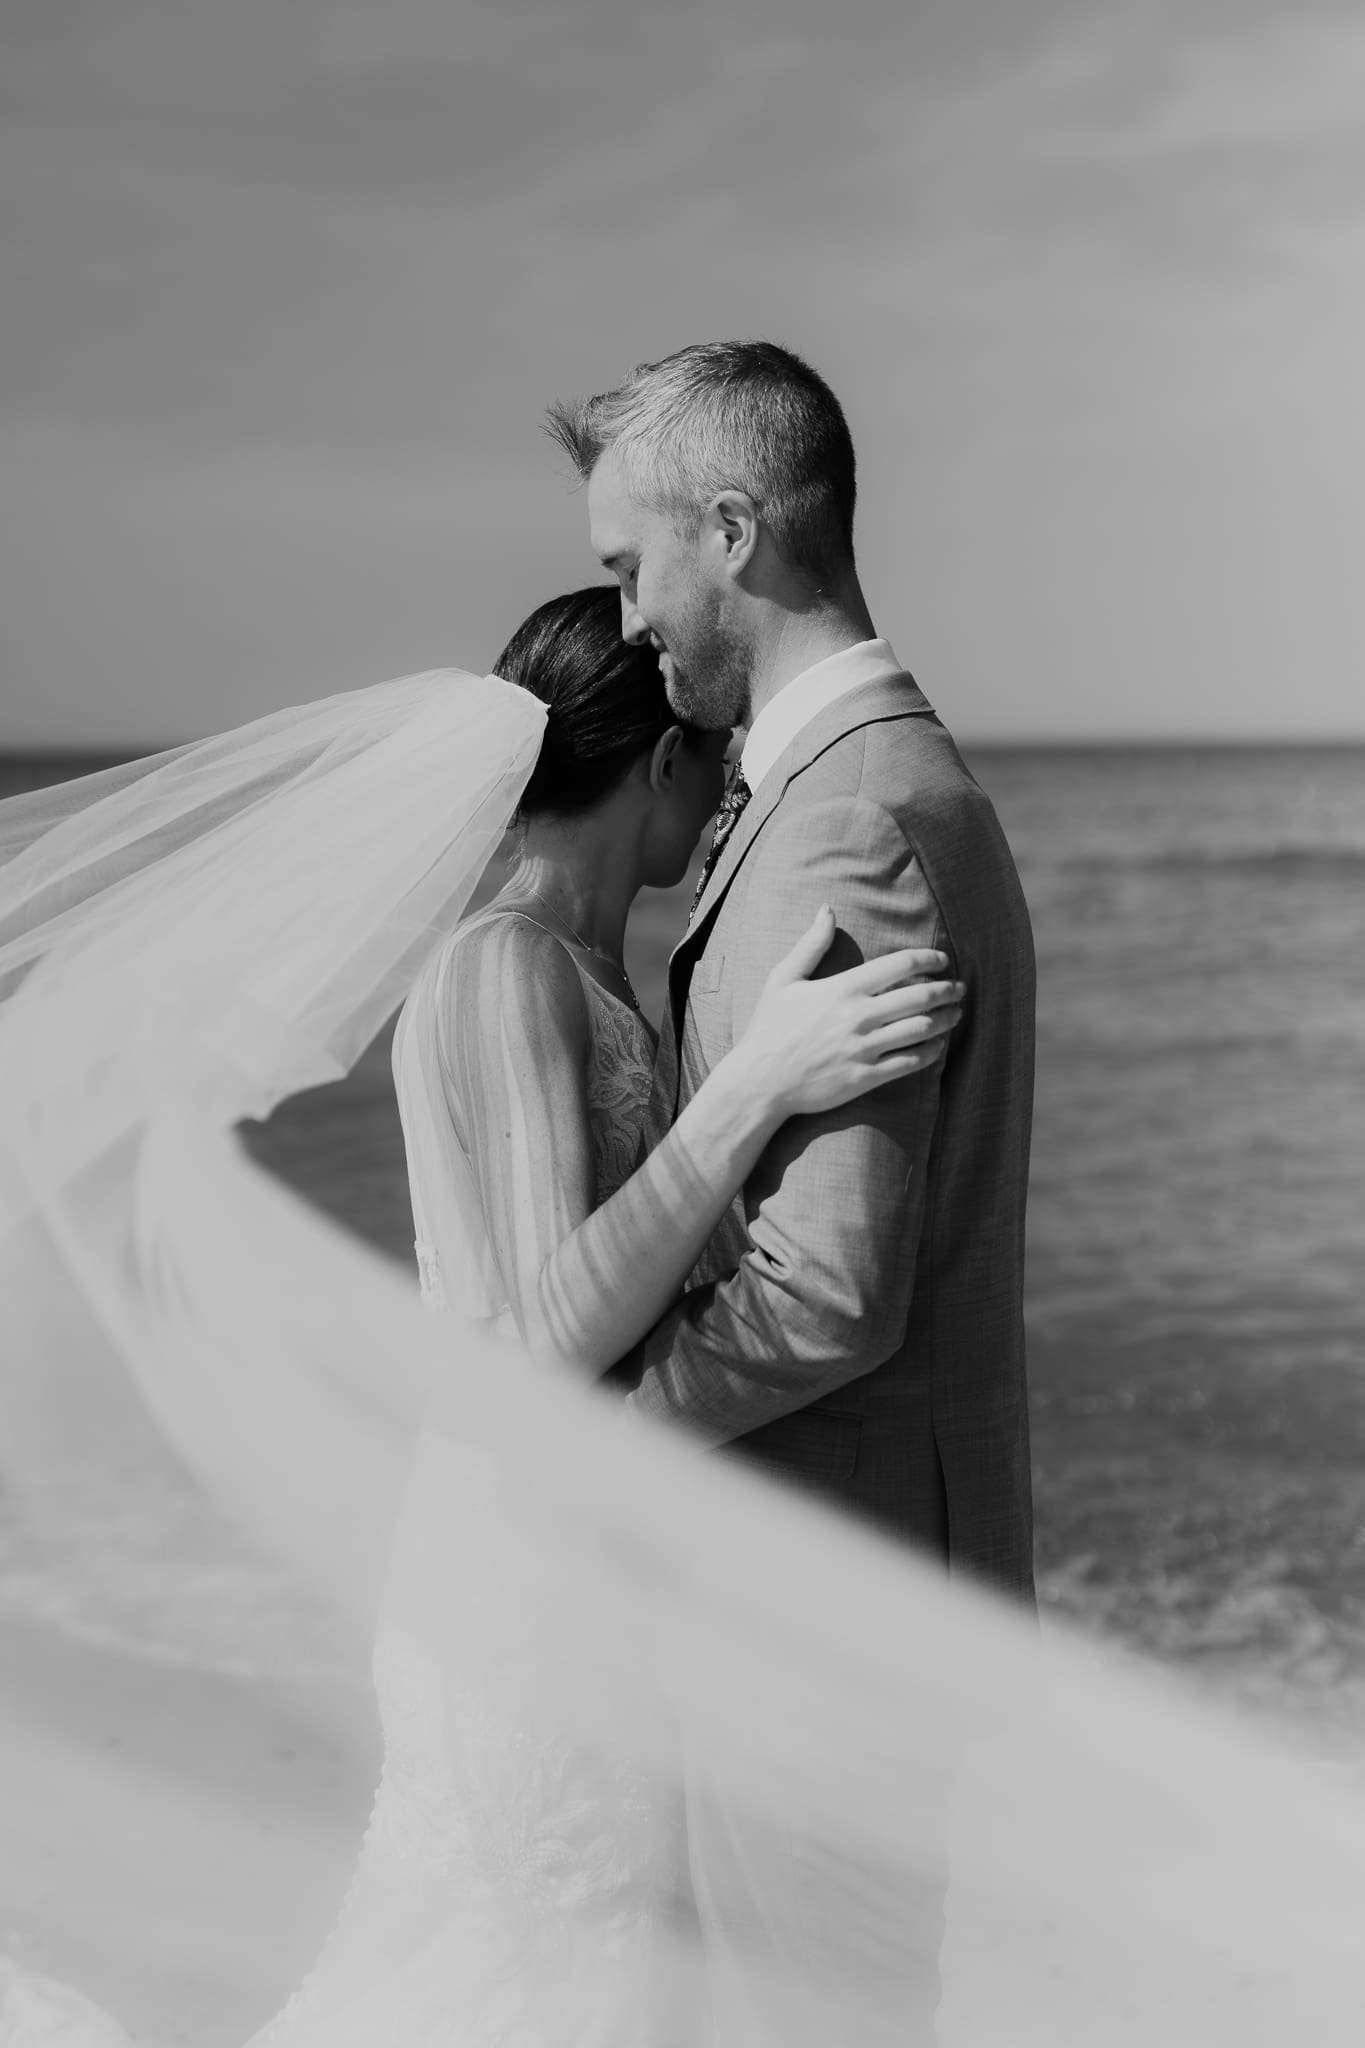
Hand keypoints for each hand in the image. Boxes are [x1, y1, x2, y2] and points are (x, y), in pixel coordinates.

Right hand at [733, 905, 964, 1118]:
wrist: (760, 1082)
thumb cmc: (769, 1028)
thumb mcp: (783, 979)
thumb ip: (810, 944)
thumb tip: (826, 910)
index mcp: (843, 988)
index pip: (901, 965)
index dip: (929, 959)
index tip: (942, 959)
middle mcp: (859, 1017)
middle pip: (921, 997)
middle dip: (948, 989)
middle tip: (959, 987)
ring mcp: (865, 1049)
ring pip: (923, 1029)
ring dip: (947, 1018)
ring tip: (956, 1013)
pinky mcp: (866, 1077)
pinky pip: (911, 1062)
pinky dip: (932, 1051)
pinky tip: (938, 1044)